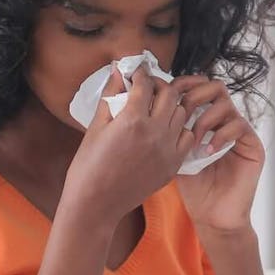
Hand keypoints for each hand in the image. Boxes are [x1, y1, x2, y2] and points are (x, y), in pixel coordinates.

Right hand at [63, 67, 198, 228]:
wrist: (96, 204)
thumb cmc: (88, 167)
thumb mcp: (95, 127)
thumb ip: (110, 96)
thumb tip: (117, 71)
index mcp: (132, 120)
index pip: (144, 84)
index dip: (139, 73)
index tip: (136, 71)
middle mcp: (155, 132)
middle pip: (169, 94)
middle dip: (158, 85)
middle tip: (147, 86)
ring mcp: (167, 150)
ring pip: (181, 113)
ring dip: (171, 105)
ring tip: (157, 107)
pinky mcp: (173, 165)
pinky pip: (186, 137)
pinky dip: (179, 128)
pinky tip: (165, 129)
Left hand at [171, 75, 264, 234]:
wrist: (212, 215)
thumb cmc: (193, 188)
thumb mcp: (174, 153)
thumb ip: (169, 130)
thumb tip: (148, 108)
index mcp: (206, 119)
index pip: (198, 88)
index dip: (184, 86)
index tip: (167, 95)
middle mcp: (224, 121)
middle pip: (214, 87)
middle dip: (195, 96)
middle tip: (182, 113)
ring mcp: (239, 132)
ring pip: (225, 104)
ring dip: (205, 119)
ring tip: (194, 140)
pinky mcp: (252, 145)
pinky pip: (239, 125)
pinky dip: (221, 135)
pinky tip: (208, 151)